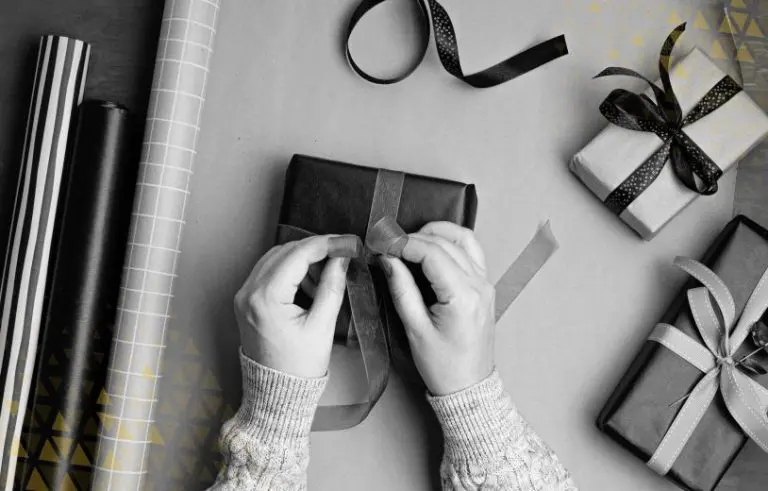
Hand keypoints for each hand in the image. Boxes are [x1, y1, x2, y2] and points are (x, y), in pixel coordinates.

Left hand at [234, 236, 349, 377]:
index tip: (349, 242)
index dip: (327, 244)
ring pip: (276, 259)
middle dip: (315, 249)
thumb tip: (341, 258)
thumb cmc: (299, 367)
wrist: (276, 395)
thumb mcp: (322, 326)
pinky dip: (290, 271)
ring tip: (327, 275)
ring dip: (303, 259)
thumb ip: (332, 286)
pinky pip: (269, 273)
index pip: (298, 254)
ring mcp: (243, 296)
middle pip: (285, 251)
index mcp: (265, 298)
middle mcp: (248, 292)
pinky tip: (309, 285)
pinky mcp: (246, 301)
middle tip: (342, 253)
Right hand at [379, 222, 494, 395]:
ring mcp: (486, 283)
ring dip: (434, 234)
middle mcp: (479, 284)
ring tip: (408, 242)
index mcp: (462, 296)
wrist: (469, 387)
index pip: (431, 253)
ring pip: (462, 240)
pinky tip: (430, 248)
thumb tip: (387, 258)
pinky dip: (450, 242)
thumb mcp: (414, 329)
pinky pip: (471, 251)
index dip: (404, 243)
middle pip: (445, 243)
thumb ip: (401, 288)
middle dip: (414, 237)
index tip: (382, 243)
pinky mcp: (485, 286)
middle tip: (387, 242)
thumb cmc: (442, 365)